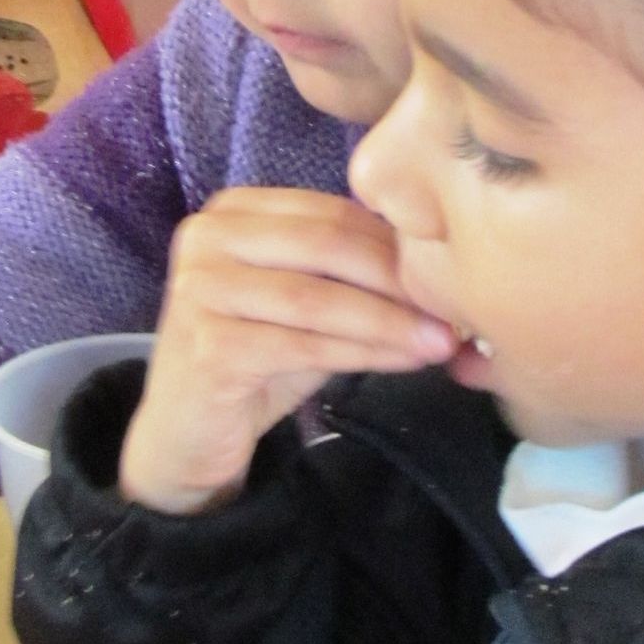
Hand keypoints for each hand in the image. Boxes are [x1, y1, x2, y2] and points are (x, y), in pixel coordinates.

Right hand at [120, 189, 454, 514]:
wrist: (187, 432)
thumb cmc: (255, 358)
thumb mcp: (306, 303)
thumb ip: (353, 277)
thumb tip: (442, 270)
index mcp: (235, 211)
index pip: (333, 213)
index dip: (396, 243)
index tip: (452, 271)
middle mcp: (208, 237)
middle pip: (327, 245)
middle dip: (399, 280)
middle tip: (455, 311)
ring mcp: (200, 288)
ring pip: (319, 298)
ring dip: (389, 321)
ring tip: (441, 341)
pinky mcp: (208, 344)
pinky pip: (304, 344)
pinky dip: (362, 352)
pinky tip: (403, 361)